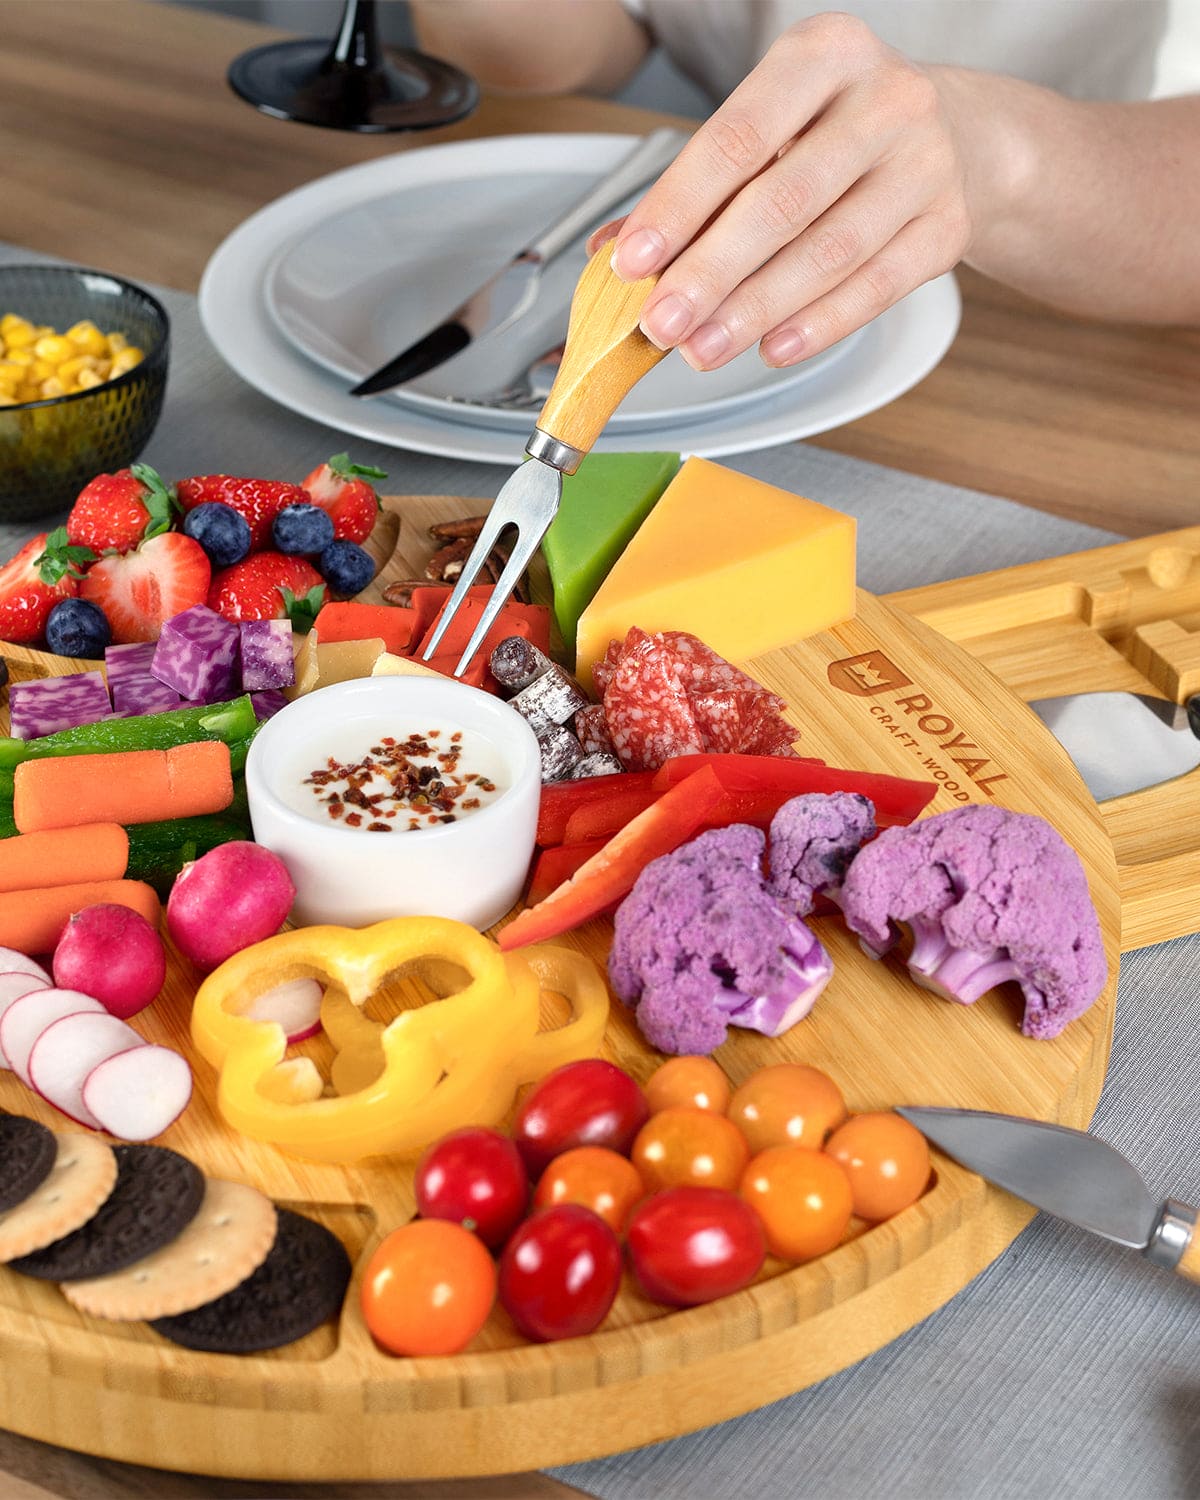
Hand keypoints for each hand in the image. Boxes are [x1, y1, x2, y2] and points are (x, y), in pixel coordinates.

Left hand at [593, 13, 973, 369]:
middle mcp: (885, 100)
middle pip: (783, 202)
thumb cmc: (840, 129)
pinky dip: (818, 325)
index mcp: (825, 54)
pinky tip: (771, 347)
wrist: (957, 134)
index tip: (632, 260)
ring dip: (756, 311)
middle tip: (663, 323)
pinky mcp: (948, 226)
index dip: (679, 207)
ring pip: (829, 253)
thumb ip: (696, 188)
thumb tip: (615, 251)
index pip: (738, 139)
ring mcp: (926, 164)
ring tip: (703, 349)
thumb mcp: (771, 127)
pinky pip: (877, 288)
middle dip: (711, 273)